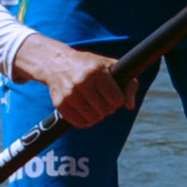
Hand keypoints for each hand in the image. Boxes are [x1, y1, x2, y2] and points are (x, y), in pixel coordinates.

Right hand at [14, 39, 133, 125]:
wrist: (57, 62)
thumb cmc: (90, 65)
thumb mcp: (112, 67)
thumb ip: (128, 84)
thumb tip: (130, 106)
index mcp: (97, 71)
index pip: (117, 100)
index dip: (118, 100)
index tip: (114, 95)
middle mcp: (82, 82)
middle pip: (106, 110)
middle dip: (108, 108)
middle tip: (103, 101)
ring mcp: (69, 93)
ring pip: (93, 119)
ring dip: (97, 116)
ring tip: (94, 106)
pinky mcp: (60, 103)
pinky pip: (79, 123)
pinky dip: (85, 121)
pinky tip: (85, 111)